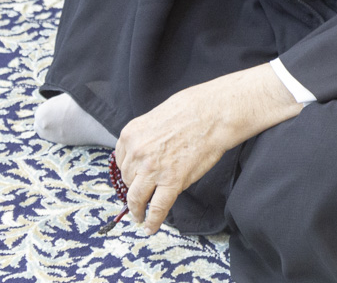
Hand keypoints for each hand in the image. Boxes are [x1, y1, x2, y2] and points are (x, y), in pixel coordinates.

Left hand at [116, 64, 301, 234]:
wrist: (214, 113)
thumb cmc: (192, 109)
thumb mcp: (156, 117)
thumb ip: (147, 136)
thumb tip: (146, 152)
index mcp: (130, 134)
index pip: (121, 161)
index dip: (129, 172)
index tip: (132, 180)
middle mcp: (136, 152)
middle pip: (128, 179)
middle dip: (134, 188)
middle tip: (139, 197)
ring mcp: (153, 169)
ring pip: (137, 197)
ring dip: (137, 210)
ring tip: (140, 217)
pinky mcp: (172, 182)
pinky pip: (157, 208)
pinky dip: (152, 220)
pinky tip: (150, 227)